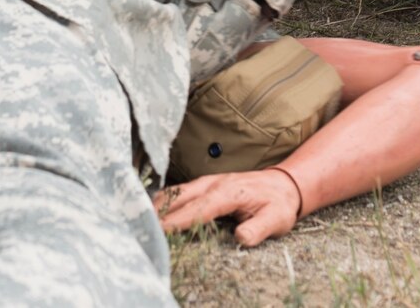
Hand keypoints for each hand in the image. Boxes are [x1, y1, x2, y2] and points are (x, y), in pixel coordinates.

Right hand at [152, 169, 302, 246]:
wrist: (284, 184)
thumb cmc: (278, 204)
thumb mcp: (276, 220)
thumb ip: (259, 229)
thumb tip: (241, 238)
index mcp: (229, 193)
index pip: (198, 208)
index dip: (177, 221)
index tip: (158, 231)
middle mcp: (213, 183)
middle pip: (178, 197)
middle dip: (157, 212)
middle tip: (137, 228)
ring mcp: (207, 182)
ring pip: (175, 192)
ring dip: (156, 206)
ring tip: (135, 222)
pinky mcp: (204, 185)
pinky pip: (178, 192)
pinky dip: (162, 202)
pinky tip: (150, 214)